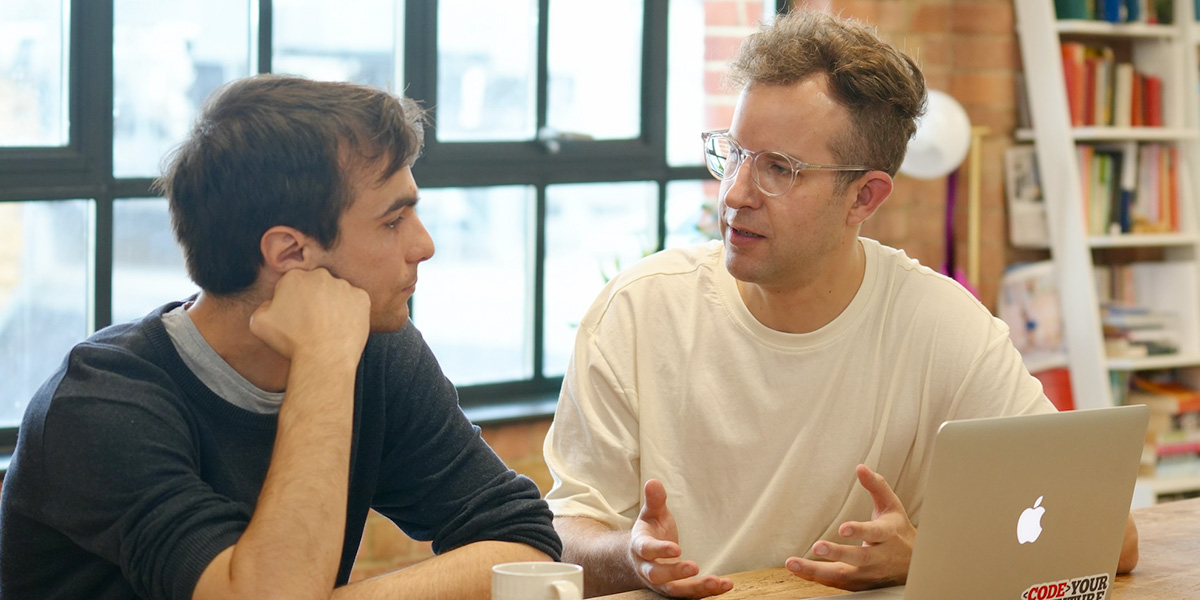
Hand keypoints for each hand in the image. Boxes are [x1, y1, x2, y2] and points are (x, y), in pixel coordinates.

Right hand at [249, 268, 370, 363]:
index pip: (292, 284)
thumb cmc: (292, 342)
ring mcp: (343, 286)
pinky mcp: (361, 298)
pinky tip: (341, 326)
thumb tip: (272, 304)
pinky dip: (351, 312)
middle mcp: (320, 276)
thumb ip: (263, 306)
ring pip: (337, 293)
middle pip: (316, 285)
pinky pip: (355, 302)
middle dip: (313, 299)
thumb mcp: (259, 323)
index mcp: (294, 277)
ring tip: (327, 327)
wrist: (323, 358)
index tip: (295, 316)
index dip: (292, 301)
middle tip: (311, 322)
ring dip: (333, 305)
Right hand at [629, 480, 732, 598]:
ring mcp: (662, 582)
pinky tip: (725, 585)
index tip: (676, 548)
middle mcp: (648, 569)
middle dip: (675, 573)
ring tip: (716, 582)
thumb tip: (653, 482)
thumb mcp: (651, 514)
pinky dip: (708, 592)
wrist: (644, 556)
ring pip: (676, 590)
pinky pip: (691, 594)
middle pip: (657, 575)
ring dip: (696, 588)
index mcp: (640, 547)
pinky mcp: (676, 589)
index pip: (646, 550)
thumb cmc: (651, 531)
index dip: (659, 550)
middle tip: (694, 567)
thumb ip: (654, 501)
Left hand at [784, 464, 914, 590]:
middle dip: (838, 553)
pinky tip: (798, 571)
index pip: (875, 532)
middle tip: (817, 547)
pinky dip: (816, 578)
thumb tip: (860, 467)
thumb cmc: (898, 531)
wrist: (915, 564)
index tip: (843, 528)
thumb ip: (876, 486)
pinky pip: (837, 583)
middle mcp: (880, 557)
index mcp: (889, 535)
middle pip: (859, 558)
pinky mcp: (860, 585)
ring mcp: (870, 574)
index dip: (860, 530)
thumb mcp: (892, 506)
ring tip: (793, 563)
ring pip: (844, 576)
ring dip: (817, 571)